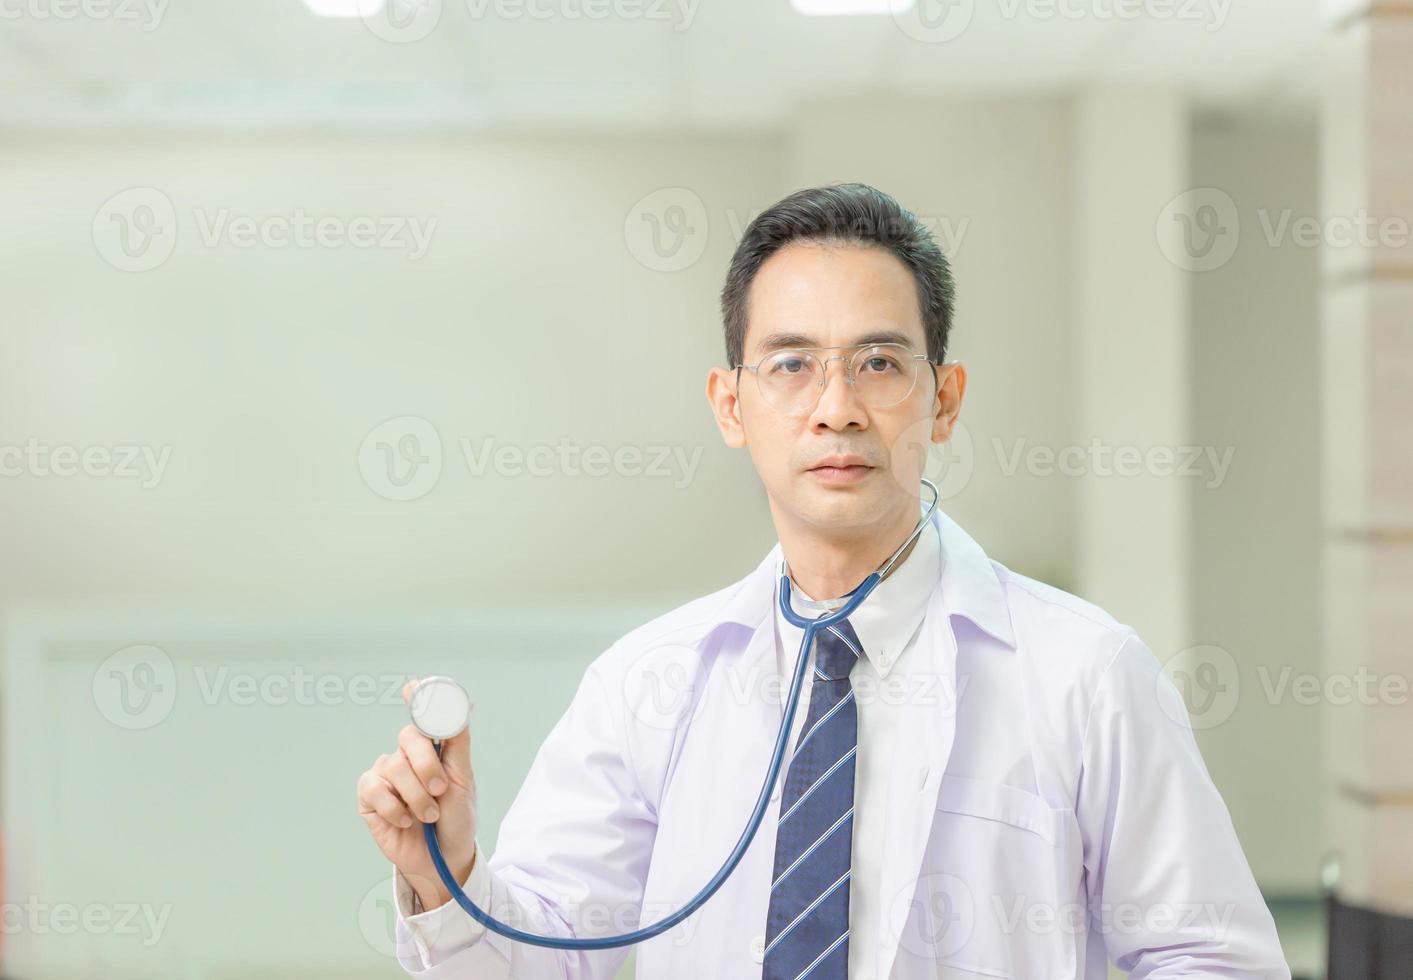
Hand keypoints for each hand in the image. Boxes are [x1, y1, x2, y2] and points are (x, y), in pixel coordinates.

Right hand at [357, 678, 477, 910]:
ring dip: (417, 796)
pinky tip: (405, 820)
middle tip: (440, 790)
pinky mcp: (369, 797)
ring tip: (428, 815)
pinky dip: (396, 808)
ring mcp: (386, 774)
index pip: (422, 716)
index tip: (413, 687)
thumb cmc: (456, 818)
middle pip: (409, 737)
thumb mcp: (463, 780)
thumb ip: (457, 744)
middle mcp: (406, 756)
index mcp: (432, 748)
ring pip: (394, 766)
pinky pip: (376, 789)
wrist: (444, 858)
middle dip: (427, 765)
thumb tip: (459, 709)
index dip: (417, 699)